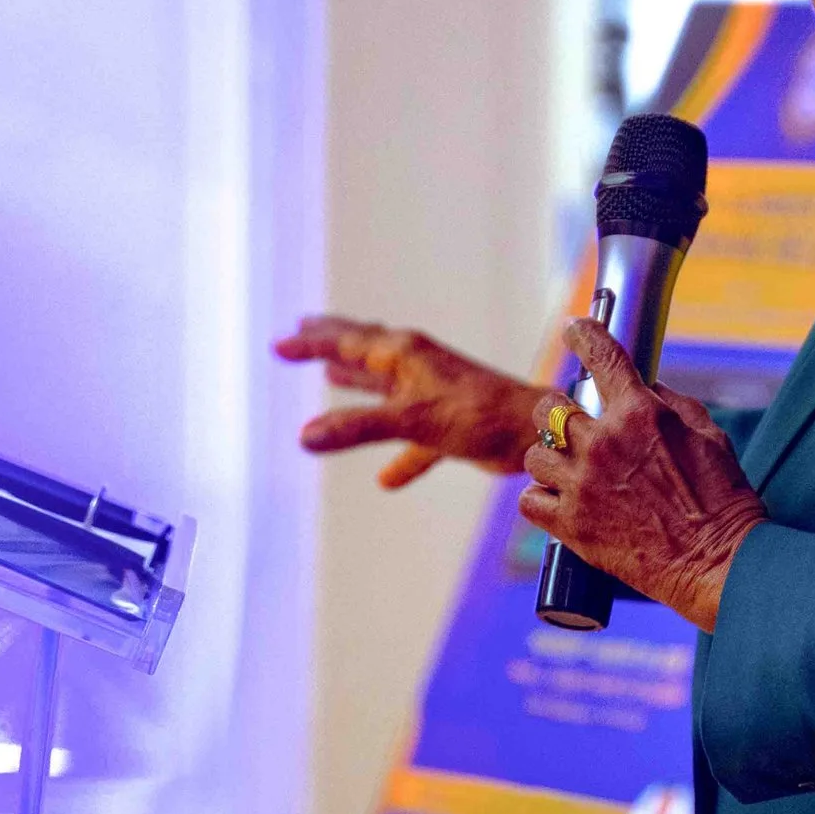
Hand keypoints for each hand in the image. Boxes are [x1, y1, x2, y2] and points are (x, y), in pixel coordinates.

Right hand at [275, 315, 545, 490]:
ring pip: (384, 387)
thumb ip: (357, 428)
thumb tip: (304, 436)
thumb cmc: (479, 415)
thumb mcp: (411, 419)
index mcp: (404, 354)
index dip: (312, 344)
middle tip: (299, 333)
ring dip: (357, 383)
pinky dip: (398, 459)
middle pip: (364, 350)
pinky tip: (386, 480)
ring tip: (330, 373)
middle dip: (331, 343)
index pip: (347, 342)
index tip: (279, 344)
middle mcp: (416, 367)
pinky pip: (413, 440)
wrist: (535, 433)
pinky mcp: (449, 425)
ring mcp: (432, 394)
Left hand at [520, 315, 764, 631]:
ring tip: (569, 473)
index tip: (574, 330)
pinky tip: (560, 502)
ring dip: (549, 460)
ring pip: (534, 455)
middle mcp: (605, 443)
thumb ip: (673, 405)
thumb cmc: (723, 501)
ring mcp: (583, 484)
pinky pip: (530, 499)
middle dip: (557, 414)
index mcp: (642, 414)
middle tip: (573, 430)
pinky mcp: (571, 525)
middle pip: (549, 408)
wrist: (717, 563)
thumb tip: (647, 388)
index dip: (583, 334)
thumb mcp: (711, 437)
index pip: (601, 354)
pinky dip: (541, 499)